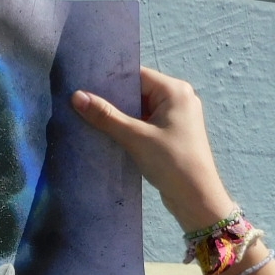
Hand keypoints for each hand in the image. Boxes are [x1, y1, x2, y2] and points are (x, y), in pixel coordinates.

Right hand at [71, 66, 236, 231]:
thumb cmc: (171, 162)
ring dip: (120, 116)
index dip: (110, 81)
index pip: (137, 76)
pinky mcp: (172, 135)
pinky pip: (146, 123)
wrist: (197, 198)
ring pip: (141, 109)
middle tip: (83, 103)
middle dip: (113, 99)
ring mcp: (177, 118)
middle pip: (138, 92)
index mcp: (175, 91)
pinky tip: (109, 133)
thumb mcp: (135, 137)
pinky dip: (130, 128)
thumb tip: (77, 96)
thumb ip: (106, 116)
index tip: (84, 85)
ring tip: (91, 117)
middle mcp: (179, 99)